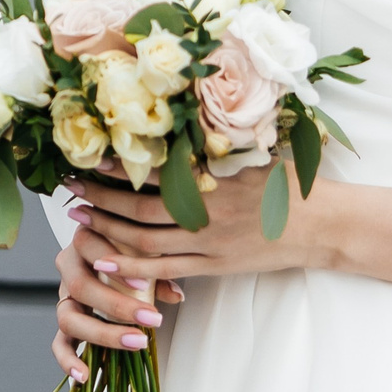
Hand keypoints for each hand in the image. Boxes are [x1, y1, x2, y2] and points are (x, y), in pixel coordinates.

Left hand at [48, 164, 346, 381]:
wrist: (323, 224)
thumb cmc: (286, 182)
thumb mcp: (250, 152)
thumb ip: (211, 144)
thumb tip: (176, 122)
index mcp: (211, 178)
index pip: (150, 172)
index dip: (114, 167)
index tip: (86, 157)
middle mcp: (204, 211)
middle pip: (136, 208)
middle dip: (98, 196)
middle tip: (68, 185)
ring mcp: (207, 243)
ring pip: (143, 241)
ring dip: (107, 230)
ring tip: (79, 219)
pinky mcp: (213, 266)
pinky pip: (164, 269)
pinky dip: (130, 266)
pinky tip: (104, 259)